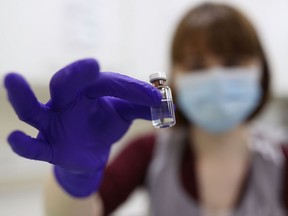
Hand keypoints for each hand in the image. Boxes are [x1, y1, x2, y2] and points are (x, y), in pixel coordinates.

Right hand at [4, 59, 160, 196]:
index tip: (154, 97)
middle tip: (91, 66)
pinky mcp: (49, 147)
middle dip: (75, 75)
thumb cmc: (103, 126)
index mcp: (85, 91)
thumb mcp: (123, 115)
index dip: (130, 89)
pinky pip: (34, 147)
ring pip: (33, 110)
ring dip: (22, 97)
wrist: (90, 153)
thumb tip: (165, 104)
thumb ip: (141, 108)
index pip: (105, 83)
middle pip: (64, 84)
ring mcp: (52, 124)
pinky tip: (14, 139)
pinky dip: (24, 144)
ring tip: (11, 79)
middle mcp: (65, 102)